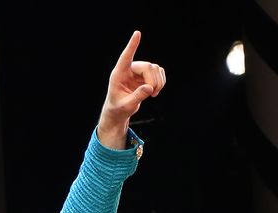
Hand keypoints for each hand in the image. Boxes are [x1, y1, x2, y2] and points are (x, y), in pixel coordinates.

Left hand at [97, 30, 165, 148]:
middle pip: (148, 66)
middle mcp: (128, 69)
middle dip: (153, 81)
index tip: (137, 33)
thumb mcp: (126, 106)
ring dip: (158, 82)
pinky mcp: (146, 75)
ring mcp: (138, 71)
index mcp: (118, 74)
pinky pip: (159, 72)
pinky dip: (161, 81)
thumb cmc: (118, 109)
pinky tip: (155, 92)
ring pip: (155, 68)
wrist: (119, 111)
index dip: (132, 45)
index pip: (126, 57)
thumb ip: (137, 97)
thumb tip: (149, 87)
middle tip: (152, 94)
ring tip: (153, 94)